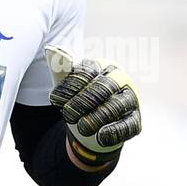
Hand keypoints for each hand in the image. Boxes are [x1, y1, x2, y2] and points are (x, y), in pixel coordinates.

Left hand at [45, 46, 141, 166]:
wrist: (94, 127)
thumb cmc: (81, 99)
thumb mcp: (69, 85)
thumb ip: (61, 68)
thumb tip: (51, 49)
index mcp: (104, 66)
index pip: (88, 71)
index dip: (71, 85)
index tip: (55, 99)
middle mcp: (121, 80)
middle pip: (104, 87)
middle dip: (83, 102)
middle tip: (67, 115)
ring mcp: (131, 100)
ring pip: (116, 106)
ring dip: (97, 117)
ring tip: (80, 127)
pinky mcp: (136, 120)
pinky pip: (128, 125)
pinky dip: (114, 130)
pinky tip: (100, 136)